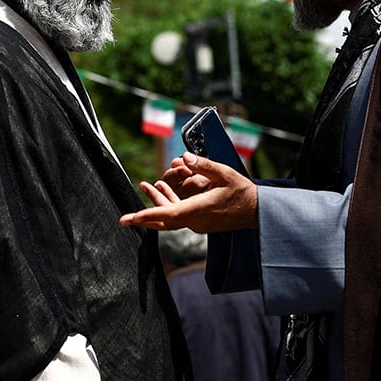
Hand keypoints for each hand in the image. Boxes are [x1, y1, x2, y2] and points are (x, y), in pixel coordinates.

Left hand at [120, 154, 257, 233]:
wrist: (257, 210)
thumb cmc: (243, 192)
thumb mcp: (225, 174)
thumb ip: (204, 165)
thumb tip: (183, 157)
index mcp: (200, 209)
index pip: (168, 214)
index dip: (148, 215)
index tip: (131, 218)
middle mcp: (196, 220)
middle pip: (164, 220)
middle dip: (144, 217)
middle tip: (124, 219)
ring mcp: (198, 223)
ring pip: (170, 217)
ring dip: (156, 203)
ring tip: (146, 185)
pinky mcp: (200, 222)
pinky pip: (178, 215)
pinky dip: (168, 204)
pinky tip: (163, 188)